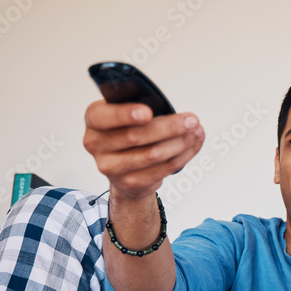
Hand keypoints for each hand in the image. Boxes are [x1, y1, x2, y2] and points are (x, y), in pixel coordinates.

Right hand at [83, 100, 203, 200]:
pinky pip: (162, 169)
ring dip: (181, 142)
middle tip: (192, 120)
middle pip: (135, 136)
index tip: (148, 112)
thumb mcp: (127, 114)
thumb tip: (174, 112)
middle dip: (169, 127)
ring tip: (196, 132)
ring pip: (153, 154)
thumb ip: (141, 108)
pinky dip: (183, 155)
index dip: (125, 114)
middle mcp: (96, 144)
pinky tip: (192, 145)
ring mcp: (110, 167)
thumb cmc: (128, 131)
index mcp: (94, 119)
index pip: (103, 116)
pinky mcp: (129, 182)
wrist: (124, 166)